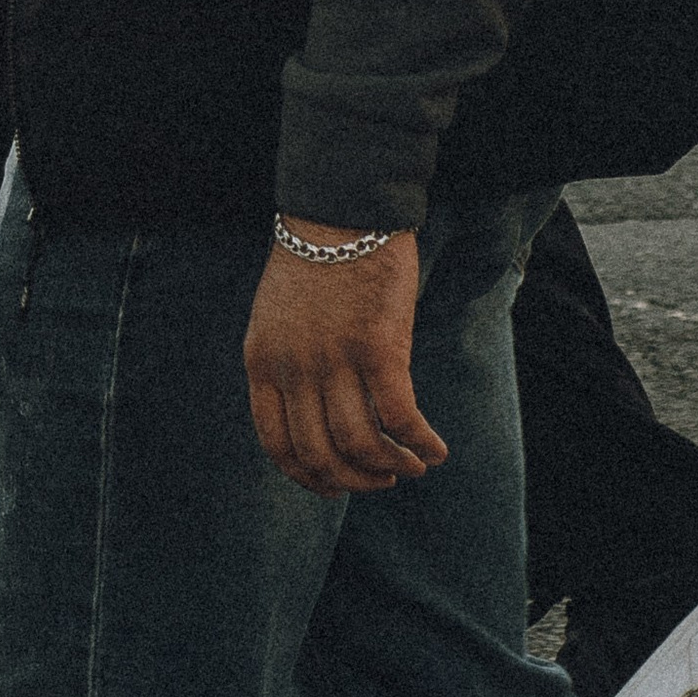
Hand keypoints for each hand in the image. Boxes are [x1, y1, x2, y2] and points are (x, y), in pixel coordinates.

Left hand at [245, 228, 445, 497]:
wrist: (342, 210)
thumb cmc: (316, 259)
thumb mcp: (279, 316)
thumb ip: (288, 364)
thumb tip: (318, 416)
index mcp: (261, 361)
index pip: (277, 444)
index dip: (308, 477)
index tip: (335, 486)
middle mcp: (293, 368)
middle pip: (321, 454)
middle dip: (355, 480)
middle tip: (382, 480)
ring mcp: (334, 359)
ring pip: (361, 445)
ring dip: (392, 467)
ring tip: (413, 467)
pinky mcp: (379, 348)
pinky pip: (400, 418)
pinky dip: (421, 444)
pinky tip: (437, 449)